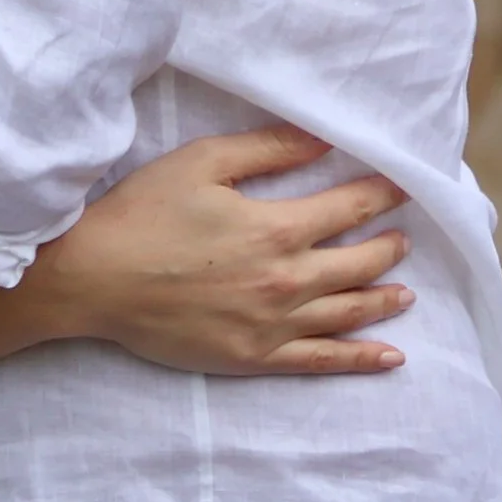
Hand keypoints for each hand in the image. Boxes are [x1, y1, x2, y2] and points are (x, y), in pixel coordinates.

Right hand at [23, 124, 412, 374]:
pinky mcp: (254, 358)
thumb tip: (322, 141)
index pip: (349, 208)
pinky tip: (390, 357)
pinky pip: (321, 361)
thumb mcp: (203, 161)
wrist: (96, 278)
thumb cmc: (144, 213)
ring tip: (405, 293)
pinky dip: (361, 359)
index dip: (381, 195)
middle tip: (403, 237)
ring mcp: (273, 326)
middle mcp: (287, 280)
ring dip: (383, 300)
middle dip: (387, 247)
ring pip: (348, 313)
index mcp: (277, 228)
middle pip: (358, 263)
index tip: (404, 187)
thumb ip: (268, 149)